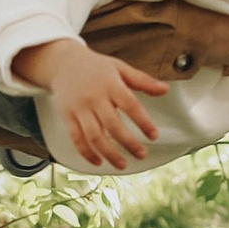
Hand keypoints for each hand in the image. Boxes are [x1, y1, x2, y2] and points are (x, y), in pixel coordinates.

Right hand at [15, 35, 167, 171]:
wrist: (63, 63)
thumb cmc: (95, 67)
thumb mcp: (120, 68)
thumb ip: (143, 80)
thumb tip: (165, 90)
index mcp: (110, 84)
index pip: (130, 105)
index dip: (143, 122)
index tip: (153, 135)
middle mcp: (94, 97)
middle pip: (112, 124)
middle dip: (128, 143)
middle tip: (141, 154)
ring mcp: (79, 108)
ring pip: (94, 136)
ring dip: (109, 153)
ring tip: (122, 164)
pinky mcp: (68, 117)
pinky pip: (76, 138)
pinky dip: (86, 153)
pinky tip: (98, 162)